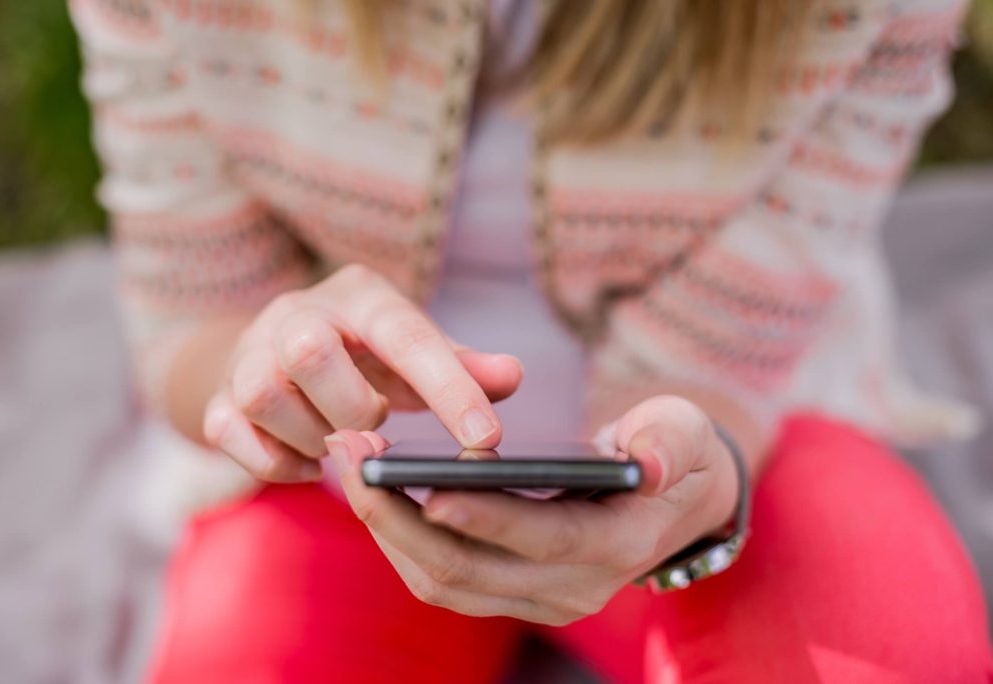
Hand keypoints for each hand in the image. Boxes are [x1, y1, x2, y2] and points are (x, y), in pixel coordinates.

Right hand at [202, 264, 522, 481]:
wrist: (272, 350)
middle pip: (309, 350)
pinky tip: (307, 461)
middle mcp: (296, 314)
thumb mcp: (412, 351)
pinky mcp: (217, 398)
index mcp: (359, 297)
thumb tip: (512, 377)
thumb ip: (461, 366)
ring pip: (264, 394)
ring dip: (313, 435)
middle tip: (373, 425)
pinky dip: (276, 462)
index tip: (487, 439)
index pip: (407, 336)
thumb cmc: (361, 354)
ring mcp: (247, 354)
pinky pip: (230, 433)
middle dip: (351, 406)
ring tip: (338, 440)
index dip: (449, 389)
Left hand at [326, 396, 739, 625]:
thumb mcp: (684, 433)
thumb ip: (670, 441)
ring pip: (442, 582)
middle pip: (470, 569)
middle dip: (401, 517)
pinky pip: (440, 578)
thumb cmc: (674, 452)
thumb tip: (649, 464)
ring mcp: (538, 597)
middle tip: (351, 455)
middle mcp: (575, 586)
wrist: (674, 502)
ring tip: (347, 464)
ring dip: (387, 528)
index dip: (486, 517)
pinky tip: (372, 490)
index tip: (426, 486)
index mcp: (619, 544)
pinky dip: (399, 538)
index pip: (543, 538)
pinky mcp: (509, 592)